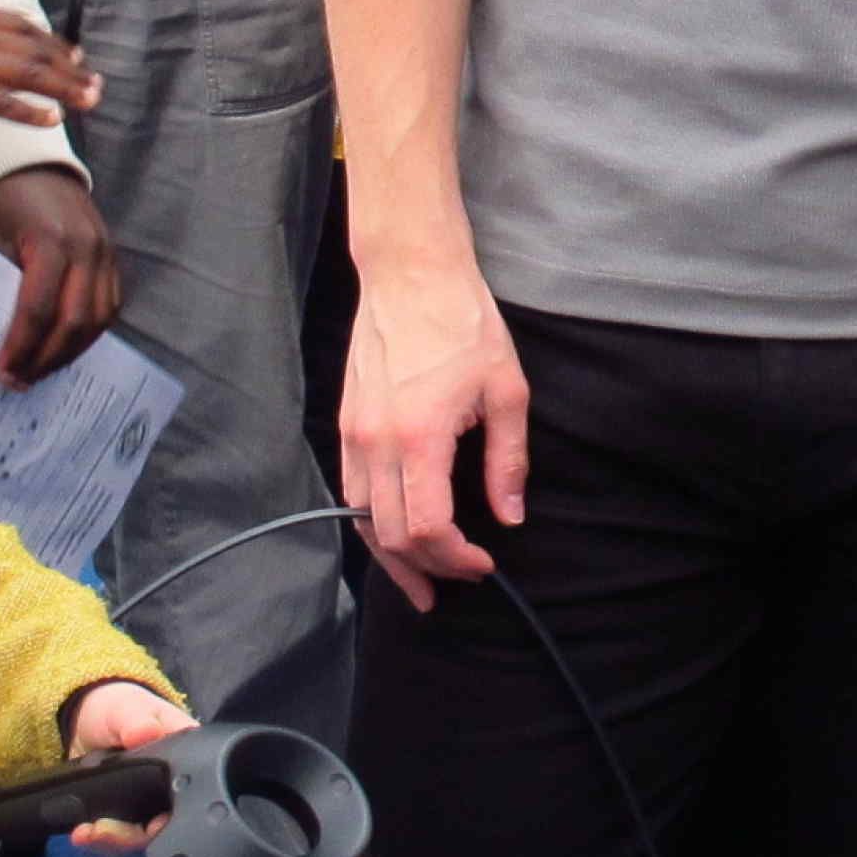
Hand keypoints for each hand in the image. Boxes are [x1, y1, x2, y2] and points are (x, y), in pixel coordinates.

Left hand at [0, 165, 120, 386]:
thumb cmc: (0, 200)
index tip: (2, 373)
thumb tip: (3, 341)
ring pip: (99, 319)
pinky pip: (110, 304)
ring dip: (71, 352)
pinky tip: (66, 346)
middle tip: (20, 381)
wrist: (29, 160)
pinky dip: (89, 331)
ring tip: (43, 371)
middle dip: (46, 359)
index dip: (21, 348)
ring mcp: (104, 250)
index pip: (38, 311)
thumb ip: (2, 287)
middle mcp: (86, 247)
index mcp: (50, 240)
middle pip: (75, 321)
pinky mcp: (111, 254)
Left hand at [61, 681, 194, 855]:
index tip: (150, 825)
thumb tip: (147, 732)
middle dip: (131, 837)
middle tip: (102, 830)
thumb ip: (136, 720)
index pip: (191, 798)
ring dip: (112, 843)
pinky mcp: (121, 820)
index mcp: (185, 763)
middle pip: (163, 828)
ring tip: (84, 834)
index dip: (173, 819)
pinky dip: (97, 843)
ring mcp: (145, 809)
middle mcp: (170, 792)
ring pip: (138, 840)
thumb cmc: (120, 709)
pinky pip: (115, 841)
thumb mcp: (128, 708)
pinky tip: (80, 835)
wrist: (88, 723)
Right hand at [336, 247, 526, 611]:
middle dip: (428, 568)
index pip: (426, 528)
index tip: (484, 563)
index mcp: (418, 437)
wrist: (410, 274)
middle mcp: (375, 442)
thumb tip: (509, 516)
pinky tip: (395, 534)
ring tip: (422, 582)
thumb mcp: (506, 389)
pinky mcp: (347, 423)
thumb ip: (507, 460)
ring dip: (392, 557)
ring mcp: (354, 434)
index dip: (455, 559)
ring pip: (359, 519)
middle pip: (388, 536)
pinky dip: (372, 522)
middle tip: (462, 577)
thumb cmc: (462, 322)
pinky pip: (351, 491)